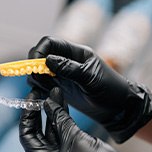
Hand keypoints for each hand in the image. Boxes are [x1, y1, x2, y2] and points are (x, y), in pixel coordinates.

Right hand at [27, 36, 151, 142]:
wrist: (117, 108)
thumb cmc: (110, 90)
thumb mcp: (90, 78)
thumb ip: (69, 68)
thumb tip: (48, 60)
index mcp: (75, 52)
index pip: (49, 43)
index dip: (39, 51)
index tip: (34, 66)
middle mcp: (65, 61)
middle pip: (40, 56)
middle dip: (34, 66)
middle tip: (39, 81)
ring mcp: (61, 74)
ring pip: (38, 71)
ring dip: (36, 79)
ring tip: (47, 90)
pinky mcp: (59, 87)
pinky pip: (42, 85)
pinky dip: (39, 89)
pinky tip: (46, 96)